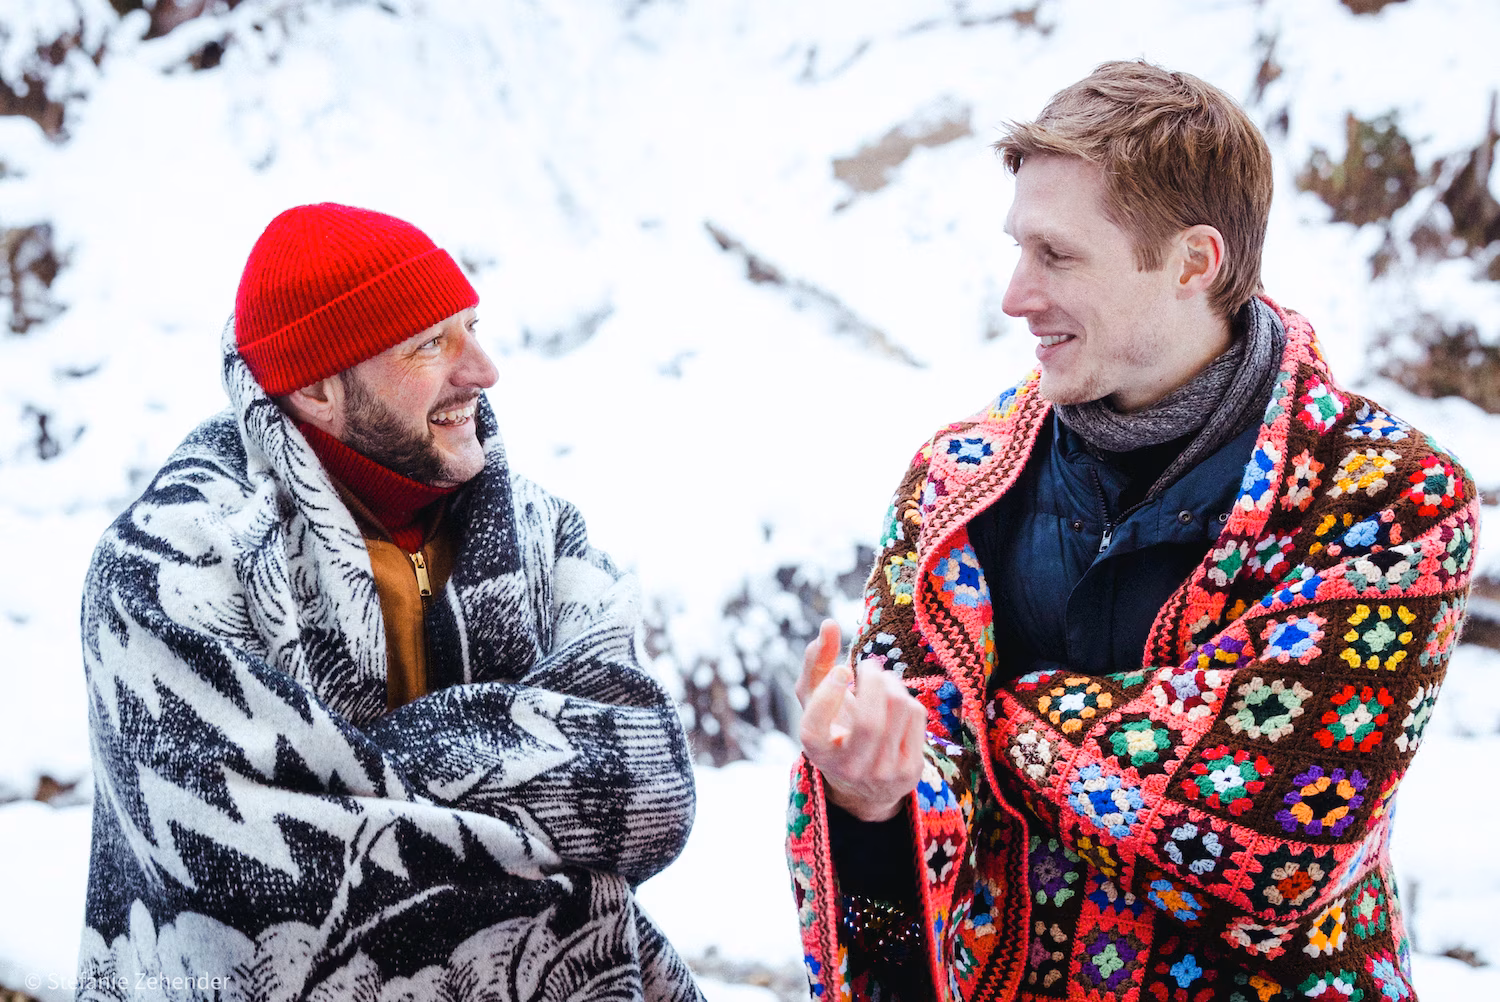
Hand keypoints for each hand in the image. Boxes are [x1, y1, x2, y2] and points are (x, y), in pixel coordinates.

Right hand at [796, 619, 926, 821]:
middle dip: (873, 679)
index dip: (829, 692)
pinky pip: (916, 716)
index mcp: (816, 752)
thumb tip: (829, 624)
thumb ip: (816, 661)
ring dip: (891, 683)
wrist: (864, 783)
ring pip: (898, 711)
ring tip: (882, 681)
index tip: (842, 670)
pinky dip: (906, 698)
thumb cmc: (834, 728)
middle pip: (869, 722)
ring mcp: (881, 774)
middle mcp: (848, 768)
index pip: (815, 726)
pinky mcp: (909, 772)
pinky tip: (896, 702)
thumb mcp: (816, 699)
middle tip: (869, 664)